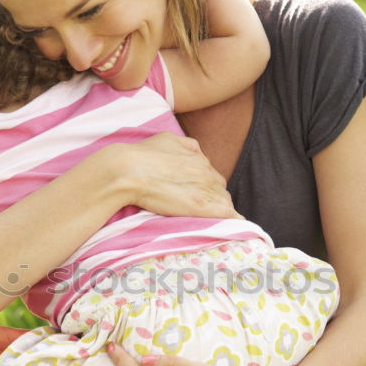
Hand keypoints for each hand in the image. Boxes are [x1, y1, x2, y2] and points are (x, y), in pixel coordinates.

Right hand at [118, 132, 241, 220]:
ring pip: (224, 201)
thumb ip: (185, 145)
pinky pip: (228, 214)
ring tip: (212, 219)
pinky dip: (232, 219)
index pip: (211, 175)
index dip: (205, 185)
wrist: (130, 171)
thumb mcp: (167, 139)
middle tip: (200, 207)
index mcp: (198, 158)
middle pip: (219, 188)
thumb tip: (195, 151)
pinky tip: (235, 226)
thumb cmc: (142, 155)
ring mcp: (205, 189)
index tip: (197, 193)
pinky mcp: (202, 205)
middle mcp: (206, 172)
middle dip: (213, 196)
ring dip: (219, 208)